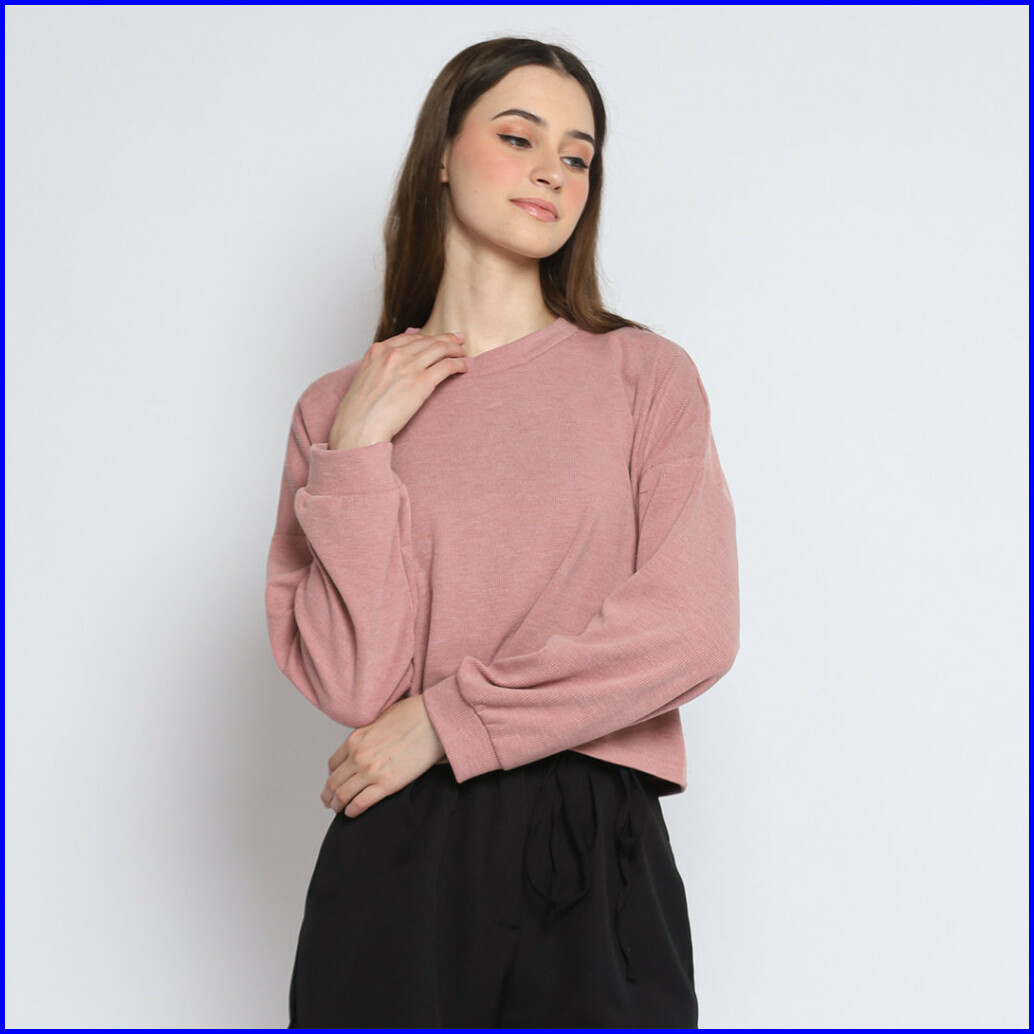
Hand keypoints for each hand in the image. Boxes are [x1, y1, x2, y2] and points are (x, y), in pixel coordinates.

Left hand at [322, 695, 445, 817]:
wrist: (433, 721)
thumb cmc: (413, 714)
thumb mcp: (381, 718)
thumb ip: (369, 732)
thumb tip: (369, 740)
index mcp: (355, 739)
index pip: (333, 763)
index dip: (332, 775)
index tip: (335, 781)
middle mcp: (358, 756)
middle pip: (333, 782)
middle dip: (329, 795)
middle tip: (329, 801)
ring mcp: (370, 771)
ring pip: (342, 795)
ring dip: (337, 805)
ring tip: (338, 809)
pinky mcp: (387, 785)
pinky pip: (360, 803)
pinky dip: (352, 811)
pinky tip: (351, 812)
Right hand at [329, 329, 467, 449]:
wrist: (359, 428)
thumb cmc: (358, 412)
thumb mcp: (364, 379)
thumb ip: (379, 369)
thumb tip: (393, 373)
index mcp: (378, 351)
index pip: (408, 338)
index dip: (426, 337)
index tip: (436, 338)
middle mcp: (394, 354)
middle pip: (426, 341)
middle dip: (445, 339)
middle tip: (458, 340)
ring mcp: (408, 366)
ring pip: (440, 349)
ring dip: (455, 350)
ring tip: (463, 354)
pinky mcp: (421, 382)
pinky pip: (446, 366)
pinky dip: (458, 365)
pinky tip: (463, 368)